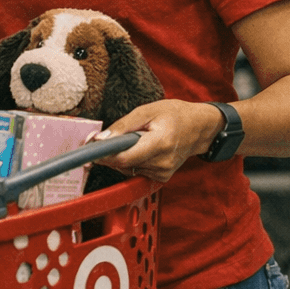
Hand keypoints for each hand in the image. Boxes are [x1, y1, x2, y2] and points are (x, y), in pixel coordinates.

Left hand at [92, 99, 225, 182]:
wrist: (199, 128)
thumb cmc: (175, 114)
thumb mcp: (147, 110)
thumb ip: (123, 125)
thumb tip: (100, 138)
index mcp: (160, 143)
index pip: (125, 157)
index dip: (104, 155)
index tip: (90, 150)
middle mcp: (163, 162)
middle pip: (124, 164)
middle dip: (109, 154)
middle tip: (103, 140)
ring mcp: (164, 172)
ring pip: (128, 169)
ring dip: (121, 157)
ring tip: (131, 140)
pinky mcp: (162, 178)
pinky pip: (136, 171)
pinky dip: (132, 162)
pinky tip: (139, 150)